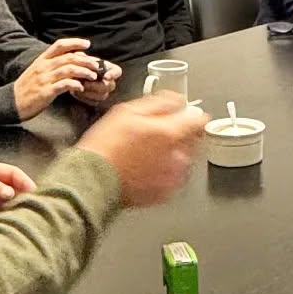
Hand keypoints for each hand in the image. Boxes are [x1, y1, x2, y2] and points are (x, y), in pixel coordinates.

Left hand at [0, 160, 36, 232]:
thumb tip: (11, 193)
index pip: (12, 173)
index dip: (24, 181)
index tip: (34, 193)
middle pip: (14, 189)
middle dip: (24, 197)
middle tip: (35, 208)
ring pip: (9, 203)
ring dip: (17, 209)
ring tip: (27, 218)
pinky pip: (0, 216)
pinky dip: (8, 219)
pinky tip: (14, 224)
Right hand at [13, 38, 104, 119]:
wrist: (12, 101)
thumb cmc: (27, 87)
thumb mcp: (37, 71)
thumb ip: (51, 65)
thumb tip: (69, 62)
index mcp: (42, 60)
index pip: (59, 45)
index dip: (75, 42)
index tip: (87, 44)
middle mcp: (43, 67)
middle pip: (68, 57)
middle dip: (85, 60)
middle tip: (96, 65)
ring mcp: (44, 79)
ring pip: (68, 69)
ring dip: (84, 72)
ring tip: (93, 76)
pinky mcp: (46, 91)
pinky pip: (64, 85)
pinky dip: (75, 85)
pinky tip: (81, 88)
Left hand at [70, 58, 121, 105]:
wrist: (73, 77)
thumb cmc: (80, 65)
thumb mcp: (81, 59)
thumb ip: (81, 58)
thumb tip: (79, 55)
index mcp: (110, 69)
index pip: (117, 72)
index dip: (113, 74)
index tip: (106, 77)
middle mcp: (110, 82)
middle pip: (110, 86)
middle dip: (96, 86)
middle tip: (85, 84)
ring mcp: (104, 93)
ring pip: (102, 96)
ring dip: (90, 93)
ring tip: (78, 88)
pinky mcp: (97, 101)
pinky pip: (94, 102)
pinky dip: (85, 98)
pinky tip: (76, 93)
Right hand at [77, 93, 208, 207]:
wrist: (92, 180)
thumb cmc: (105, 147)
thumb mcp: (127, 111)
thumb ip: (159, 102)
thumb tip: (176, 99)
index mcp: (171, 133)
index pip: (200, 121)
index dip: (194, 116)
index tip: (188, 116)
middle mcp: (177, 156)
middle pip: (194, 141)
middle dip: (181, 135)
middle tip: (159, 135)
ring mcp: (172, 178)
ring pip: (184, 160)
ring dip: (173, 155)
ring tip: (147, 154)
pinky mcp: (164, 194)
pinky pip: (173, 178)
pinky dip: (164, 172)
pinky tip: (145, 169)